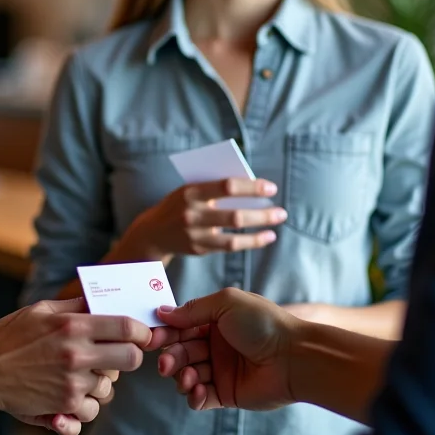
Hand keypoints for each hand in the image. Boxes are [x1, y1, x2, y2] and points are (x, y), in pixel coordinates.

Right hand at [0, 298, 149, 434]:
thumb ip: (75, 305)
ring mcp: (72, 383)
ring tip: (81, 373)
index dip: (142, 331)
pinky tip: (71, 392)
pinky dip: (85, 404)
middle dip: (129, 356)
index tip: (142, 334)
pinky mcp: (63, 405)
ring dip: (102, 381)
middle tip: (115, 355)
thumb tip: (103, 298)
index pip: (127, 327)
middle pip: (131, 359)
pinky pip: (92, 409)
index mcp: (73, 325)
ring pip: (110, 386)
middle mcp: (77, 355)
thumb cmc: (10, 336)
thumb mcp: (41, 310)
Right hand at [126, 178, 286, 258]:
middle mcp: (192, 213)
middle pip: (233, 215)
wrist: (153, 232)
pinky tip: (266, 237)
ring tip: (277, 222)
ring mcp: (195, 233)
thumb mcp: (190, 190)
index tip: (271, 188)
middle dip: (261, 213)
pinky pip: (230, 247)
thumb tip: (251, 188)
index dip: (251, 187)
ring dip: (259, 229)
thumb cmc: (180, 204)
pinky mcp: (199, 248)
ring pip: (233, 234)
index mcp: (190, 191)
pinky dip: (251, 242)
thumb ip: (214, 188)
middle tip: (282, 211)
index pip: (226, 186)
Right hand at [154, 288, 300, 412]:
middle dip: (170, 357)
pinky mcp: (226, 394)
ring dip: (181, 376)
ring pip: (187, 375)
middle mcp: (216, 346)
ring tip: (189, 377)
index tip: (152, 338)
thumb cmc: (264, 324)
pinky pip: (200, 398)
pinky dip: (193, 396)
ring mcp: (221, 370)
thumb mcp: (226, 303)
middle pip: (181, 352)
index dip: (166, 332)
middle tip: (164, 363)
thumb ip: (193, 309)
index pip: (182, 327)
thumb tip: (163, 312)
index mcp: (216, 322)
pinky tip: (197, 390)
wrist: (294, 358)